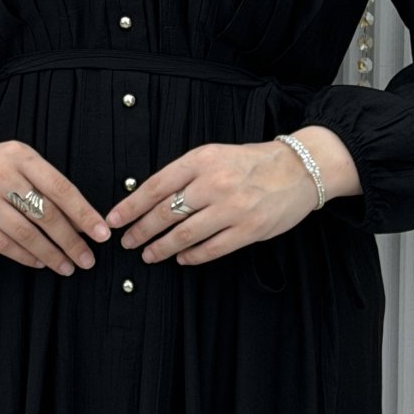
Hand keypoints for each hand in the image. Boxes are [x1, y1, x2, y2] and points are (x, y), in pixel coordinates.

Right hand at [0, 134, 109, 275]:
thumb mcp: (22, 162)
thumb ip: (48, 186)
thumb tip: (82, 221)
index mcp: (21, 156)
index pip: (60, 188)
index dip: (84, 213)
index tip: (101, 233)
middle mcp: (0, 174)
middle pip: (44, 213)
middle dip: (71, 240)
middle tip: (87, 258)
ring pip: (25, 232)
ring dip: (51, 254)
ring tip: (67, 266)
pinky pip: (3, 243)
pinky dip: (25, 256)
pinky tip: (40, 262)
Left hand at [106, 139, 321, 266]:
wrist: (299, 169)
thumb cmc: (252, 162)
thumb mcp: (215, 155)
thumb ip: (186, 174)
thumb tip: (149, 198)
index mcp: (202, 159)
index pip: (156, 186)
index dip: (131, 206)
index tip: (115, 220)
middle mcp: (214, 183)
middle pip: (165, 213)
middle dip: (141, 231)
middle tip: (127, 242)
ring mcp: (232, 208)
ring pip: (184, 234)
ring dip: (161, 248)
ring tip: (149, 255)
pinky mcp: (249, 230)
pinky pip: (211, 249)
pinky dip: (191, 256)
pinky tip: (180, 258)